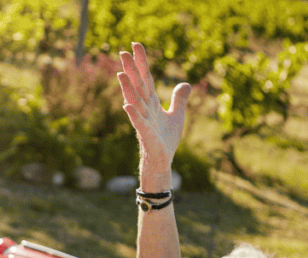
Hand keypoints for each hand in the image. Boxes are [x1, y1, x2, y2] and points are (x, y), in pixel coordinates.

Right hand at [118, 43, 191, 173]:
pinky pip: (139, 123)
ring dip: (128, 88)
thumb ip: (179, 99)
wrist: (162, 162)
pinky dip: (134, 115)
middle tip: (122, 51)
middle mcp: (145, 109)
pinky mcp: (146, 135)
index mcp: (152, 103)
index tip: (135, 45)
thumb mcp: (177, 116)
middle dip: (131, 69)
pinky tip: (127, 106)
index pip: (146, 78)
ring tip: (121, 73)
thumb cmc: (165, 140)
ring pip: (135, 102)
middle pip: (138, 86)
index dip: (141, 62)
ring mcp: (144, 122)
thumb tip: (186, 84)